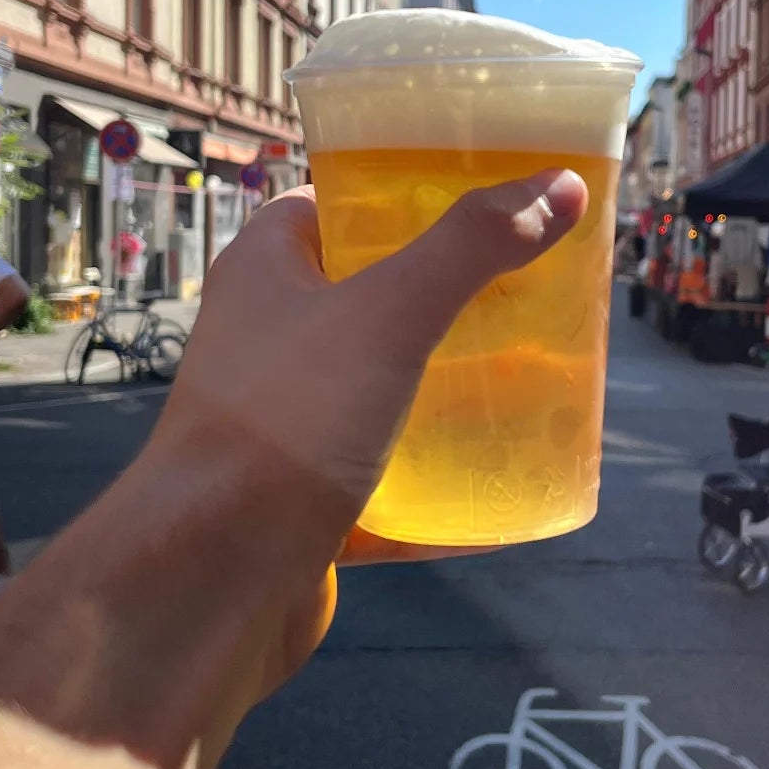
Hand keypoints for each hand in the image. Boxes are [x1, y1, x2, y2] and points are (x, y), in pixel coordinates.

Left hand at [147, 169, 586, 689]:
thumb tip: (561, 184)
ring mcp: (287, 418)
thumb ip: (471, 247)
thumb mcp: (389, 314)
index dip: (408, 191)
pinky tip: (504, 472)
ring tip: (533, 370)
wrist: (207, 584)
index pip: (340, 202)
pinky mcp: (306, 494)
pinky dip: (438, 471)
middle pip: (373, 292)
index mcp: (268, 269)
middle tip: (530, 285)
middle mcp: (270, 335)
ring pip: (382, 383)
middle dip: (448, 292)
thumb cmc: (287, 421)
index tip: (488, 198)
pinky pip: (387, 469)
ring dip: (448, 381)